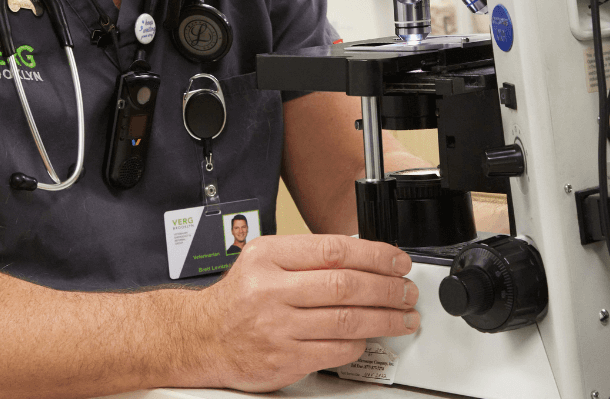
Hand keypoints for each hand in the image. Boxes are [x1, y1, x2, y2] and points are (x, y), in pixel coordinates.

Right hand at [191, 234, 419, 392]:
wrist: (202, 337)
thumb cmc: (238, 299)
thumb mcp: (263, 262)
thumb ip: (306, 259)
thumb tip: (362, 258)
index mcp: (268, 257)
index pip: (333, 250)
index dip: (374, 255)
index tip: (397, 261)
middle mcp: (271, 290)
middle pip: (346, 286)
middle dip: (388, 289)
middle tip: (407, 291)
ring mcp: (278, 327)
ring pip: (348, 320)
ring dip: (385, 319)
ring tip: (403, 316)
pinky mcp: (285, 359)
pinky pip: (337, 350)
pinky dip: (360, 344)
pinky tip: (369, 337)